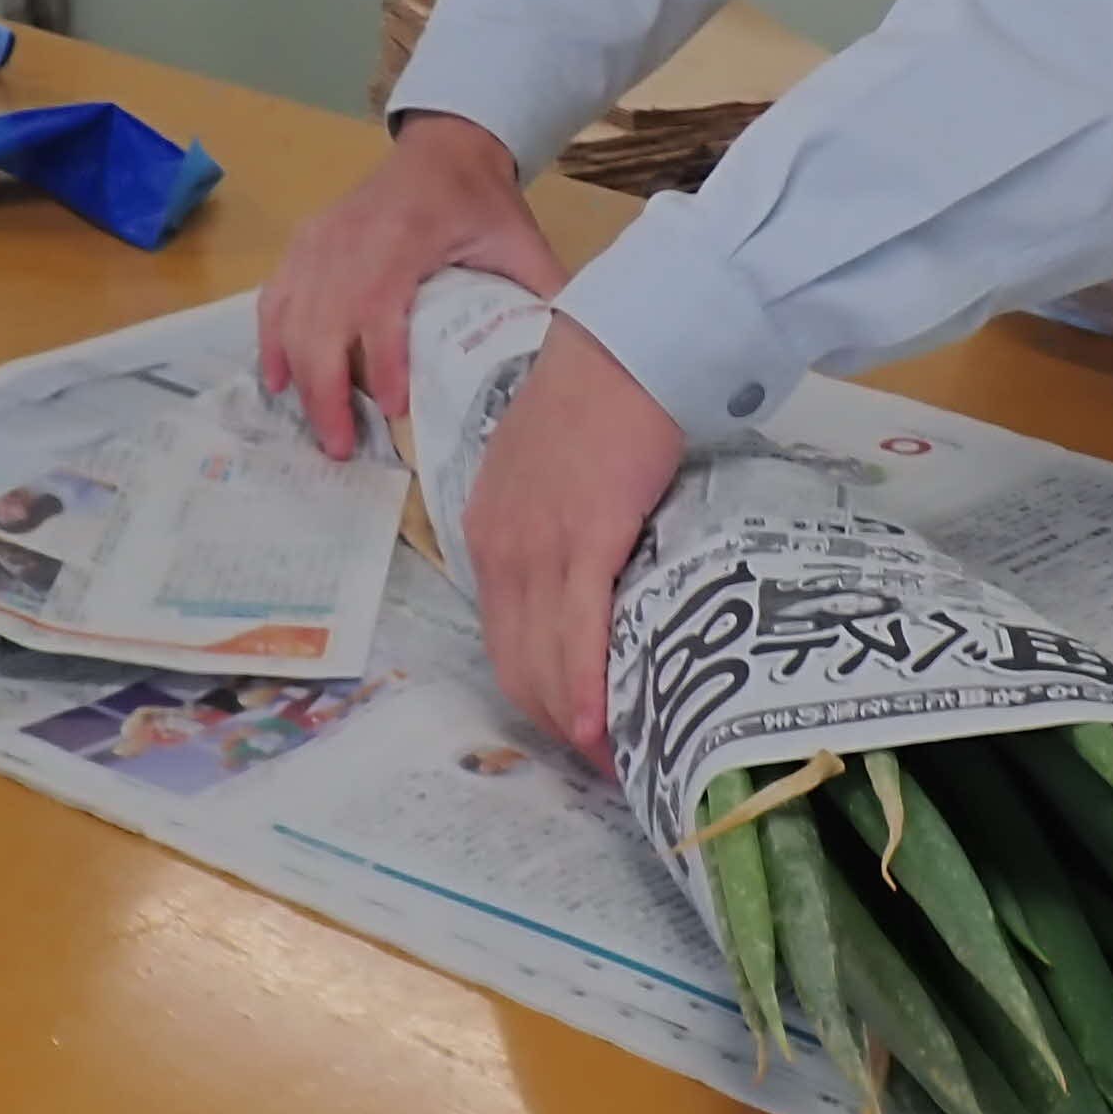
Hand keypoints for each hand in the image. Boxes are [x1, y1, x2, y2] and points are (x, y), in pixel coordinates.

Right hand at [257, 113, 565, 456]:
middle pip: (322, 323)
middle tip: (343, 447)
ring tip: (318, 430)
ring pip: (292, 316)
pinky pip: (276, 298)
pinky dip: (272, 341)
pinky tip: (278, 381)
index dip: (383, 361)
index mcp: (404, 236)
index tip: (396, 409)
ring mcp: (319, 239)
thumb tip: (569, 359)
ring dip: (298, 377)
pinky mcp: (304, 242)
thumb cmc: (482, 201)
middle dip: (326, 392)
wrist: (443, 147)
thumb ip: (541, 294)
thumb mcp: (521, 242)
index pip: (380, 306)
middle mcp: (350, 237)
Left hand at [462, 311, 683, 770]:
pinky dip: (585, 686)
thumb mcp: (553, 468)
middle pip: (515, 663)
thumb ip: (557, 519)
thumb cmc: (600, 399)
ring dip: (572, 721)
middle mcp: (500, 550)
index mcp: (490, 531)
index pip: (502, 636)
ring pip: (543, 660)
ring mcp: (537, 548)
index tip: (570, 726)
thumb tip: (593, 568)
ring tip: (614, 763)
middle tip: (600, 761)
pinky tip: (598, 728)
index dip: (534, 690)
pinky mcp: (584, 541)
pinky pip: (578, 633)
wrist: (622, 350)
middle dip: (553, 720)